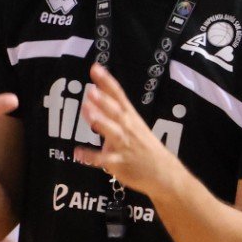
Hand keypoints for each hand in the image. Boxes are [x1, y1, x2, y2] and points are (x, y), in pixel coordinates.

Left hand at [73, 63, 185, 198]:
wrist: (163, 174)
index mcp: (131, 117)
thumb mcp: (134, 126)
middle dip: (104, 101)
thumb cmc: (145, 147)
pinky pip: (104, 160)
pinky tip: (77, 153)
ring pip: (112, 132)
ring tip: (87, 112)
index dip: (106, 81)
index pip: (118, 95)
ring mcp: (124, 145)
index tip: (95, 68)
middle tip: (90, 90)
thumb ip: (113, 115)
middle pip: (115, 111)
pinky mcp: (120, 163)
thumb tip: (90, 105)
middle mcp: (128, 128)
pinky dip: (90, 157)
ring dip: (100, 121)